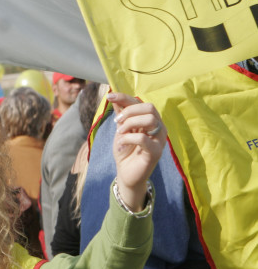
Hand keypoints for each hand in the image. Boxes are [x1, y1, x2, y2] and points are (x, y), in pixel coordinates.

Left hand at [109, 93, 166, 210]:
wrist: (126, 172)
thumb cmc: (125, 150)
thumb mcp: (121, 129)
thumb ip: (121, 114)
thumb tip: (114, 96)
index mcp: (150, 121)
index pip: (141, 102)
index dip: (125, 97)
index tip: (110, 96)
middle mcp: (158, 128)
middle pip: (149, 108)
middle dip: (129, 112)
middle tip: (117, 122)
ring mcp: (159, 140)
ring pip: (150, 120)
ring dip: (130, 124)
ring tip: (121, 133)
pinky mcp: (155, 152)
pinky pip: (143, 138)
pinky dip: (128, 138)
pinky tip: (122, 144)